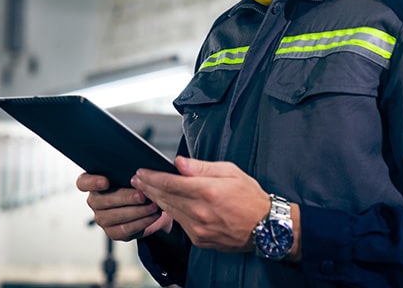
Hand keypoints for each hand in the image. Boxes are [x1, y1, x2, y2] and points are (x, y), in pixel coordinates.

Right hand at [76, 172, 171, 240]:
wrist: (148, 205)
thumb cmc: (137, 185)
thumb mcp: (132, 174)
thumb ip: (129, 170)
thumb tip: (137, 169)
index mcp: (94, 183)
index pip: (83, 182)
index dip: (92, 182)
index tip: (105, 181)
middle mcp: (95, 201)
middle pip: (102, 201)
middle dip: (125, 198)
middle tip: (141, 195)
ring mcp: (102, 218)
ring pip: (115, 216)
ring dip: (136, 211)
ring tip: (152, 205)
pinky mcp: (113, 232)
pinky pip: (124, 229)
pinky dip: (141, 222)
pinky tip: (152, 216)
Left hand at [131, 156, 270, 251]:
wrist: (265, 227)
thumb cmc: (250, 196)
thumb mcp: (229, 171)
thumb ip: (201, 167)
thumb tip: (179, 162)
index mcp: (208, 191)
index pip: (170, 182)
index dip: (152, 177)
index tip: (141, 172)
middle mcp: (200, 211)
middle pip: (165, 197)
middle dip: (148, 187)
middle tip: (136, 179)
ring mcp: (199, 228)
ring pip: (169, 211)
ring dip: (155, 199)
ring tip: (146, 189)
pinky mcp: (199, 239)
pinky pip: (179, 223)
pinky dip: (169, 213)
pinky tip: (164, 204)